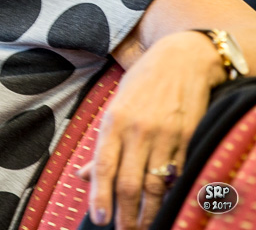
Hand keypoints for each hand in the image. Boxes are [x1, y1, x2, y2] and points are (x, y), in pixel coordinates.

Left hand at [84, 31, 222, 228]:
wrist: (183, 59)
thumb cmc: (144, 82)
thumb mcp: (116, 106)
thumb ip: (103, 144)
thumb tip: (84, 174)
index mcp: (114, 121)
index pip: (105, 166)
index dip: (101, 196)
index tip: (99, 218)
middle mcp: (138, 130)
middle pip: (130, 182)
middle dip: (126, 212)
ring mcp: (165, 135)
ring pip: (156, 184)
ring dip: (149, 211)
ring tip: (143, 227)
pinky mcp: (188, 138)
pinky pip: (178, 174)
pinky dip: (172, 194)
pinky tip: (167, 207)